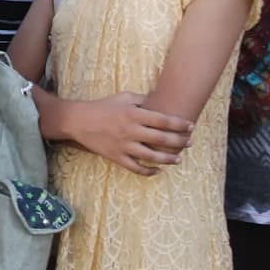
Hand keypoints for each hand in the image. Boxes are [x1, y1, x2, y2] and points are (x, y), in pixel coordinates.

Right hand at [69, 92, 193, 175]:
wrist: (78, 120)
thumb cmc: (103, 106)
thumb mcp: (123, 97)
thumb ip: (143, 99)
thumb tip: (161, 101)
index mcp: (133, 114)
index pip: (163, 120)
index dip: (180, 124)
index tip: (191, 126)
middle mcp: (130, 130)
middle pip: (162, 139)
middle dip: (180, 141)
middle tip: (190, 142)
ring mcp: (124, 145)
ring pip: (152, 156)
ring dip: (169, 159)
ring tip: (179, 159)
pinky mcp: (116, 157)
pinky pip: (136, 168)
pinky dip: (149, 171)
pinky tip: (158, 170)